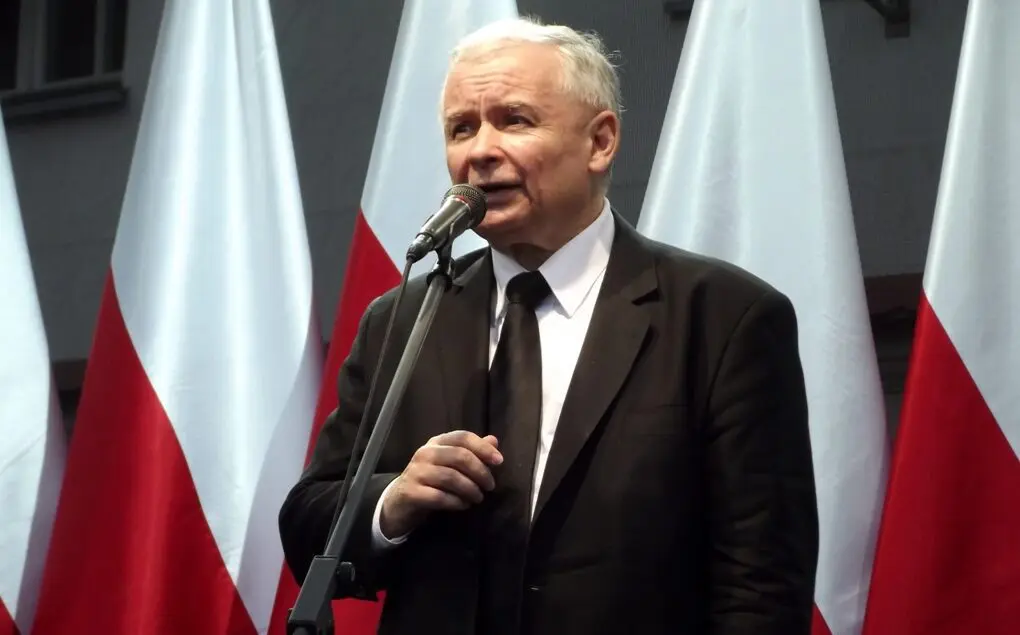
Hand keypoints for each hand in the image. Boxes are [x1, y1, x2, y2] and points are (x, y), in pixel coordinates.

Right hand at [380, 431, 501, 538]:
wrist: (400, 501)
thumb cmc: (431, 480)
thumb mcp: (450, 463)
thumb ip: (471, 452)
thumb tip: (494, 441)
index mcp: (437, 442)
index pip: (463, 437)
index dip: (483, 448)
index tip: (499, 461)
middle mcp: (425, 453)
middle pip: (459, 456)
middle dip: (480, 472)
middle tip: (490, 486)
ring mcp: (416, 472)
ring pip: (451, 477)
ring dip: (470, 489)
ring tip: (478, 498)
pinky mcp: (411, 492)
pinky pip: (439, 497)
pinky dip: (456, 502)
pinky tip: (463, 505)